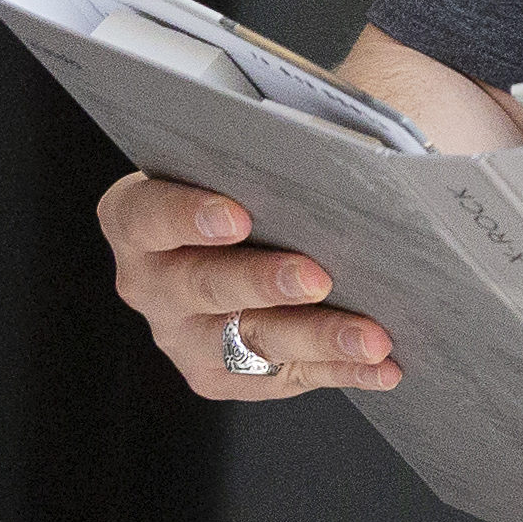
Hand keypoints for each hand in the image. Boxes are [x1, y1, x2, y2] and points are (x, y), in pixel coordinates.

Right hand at [97, 171, 398, 400]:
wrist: (264, 231)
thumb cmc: (257, 181)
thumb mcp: (249, 155)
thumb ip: (270, 147)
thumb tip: (334, 143)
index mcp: (137, 218)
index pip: (146, 216)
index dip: (186, 215)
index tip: (238, 215)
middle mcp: (150, 283)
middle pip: (201, 286)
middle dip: (263, 283)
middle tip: (317, 277)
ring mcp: (185, 337)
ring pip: (248, 342)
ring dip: (316, 338)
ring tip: (370, 337)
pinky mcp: (224, 376)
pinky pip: (287, 378)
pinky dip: (342, 371)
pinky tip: (385, 366)